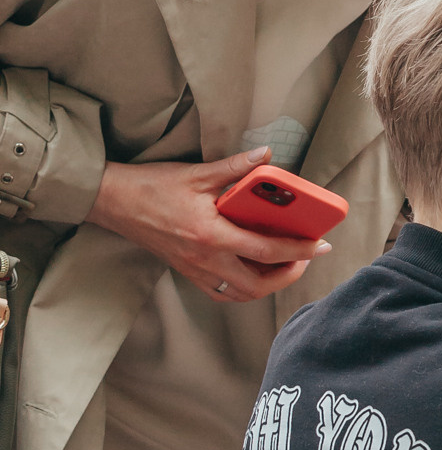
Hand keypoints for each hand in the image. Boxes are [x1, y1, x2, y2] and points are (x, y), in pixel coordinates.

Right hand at [89, 148, 323, 302]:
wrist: (114, 202)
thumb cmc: (154, 186)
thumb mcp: (198, 173)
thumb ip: (236, 167)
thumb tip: (267, 155)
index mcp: (211, 235)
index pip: (265, 251)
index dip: (298, 250)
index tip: (320, 244)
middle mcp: (204, 259)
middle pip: (257, 283)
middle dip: (289, 274)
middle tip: (307, 256)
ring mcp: (194, 270)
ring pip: (240, 294)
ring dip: (268, 284)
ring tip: (285, 264)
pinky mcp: (186, 272)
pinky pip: (222, 292)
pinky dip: (244, 288)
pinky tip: (254, 270)